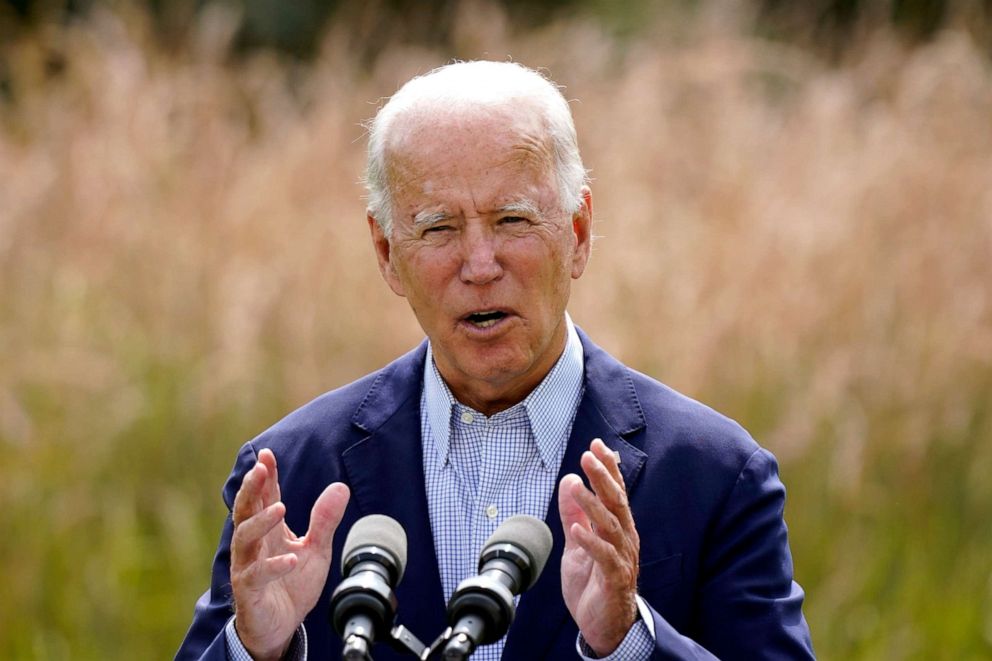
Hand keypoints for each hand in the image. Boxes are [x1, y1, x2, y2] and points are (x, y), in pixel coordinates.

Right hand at [230, 449, 349, 659]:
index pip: (264, 498)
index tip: (268, 455)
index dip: (265, 477)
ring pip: (244, 539)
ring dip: (261, 522)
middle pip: (245, 511)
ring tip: (281, 508)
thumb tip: (340, 487)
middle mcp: (253, 545)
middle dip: (252, 489)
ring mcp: (248, 567)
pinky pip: (255, 576)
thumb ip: (325, 520)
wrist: (281, 627)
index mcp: (268, 531)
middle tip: (260, 469)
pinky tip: (290, 558)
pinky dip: (272, 566)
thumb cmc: (292, 585)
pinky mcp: (249, 592)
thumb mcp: (316, 550)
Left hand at [558, 438, 639, 655]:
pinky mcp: (614, 580)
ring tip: (577, 485)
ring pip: (610, 526)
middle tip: (589, 455)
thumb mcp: (577, 543)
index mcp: (617, 528)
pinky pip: (605, 557)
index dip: (608, 468)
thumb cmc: (593, 584)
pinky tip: (578, 528)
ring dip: (593, 504)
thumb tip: (569, 480)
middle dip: (603, 477)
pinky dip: (591, 542)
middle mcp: (624, 539)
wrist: (603, 626)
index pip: (615, 492)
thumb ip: (573, 514)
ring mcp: (622, 559)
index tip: (597, 444)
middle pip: (616, 503)